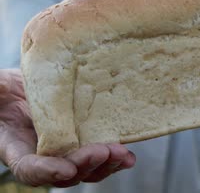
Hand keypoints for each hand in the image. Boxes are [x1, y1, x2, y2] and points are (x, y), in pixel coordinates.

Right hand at [0, 69, 135, 186]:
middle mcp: (43, 155)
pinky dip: (115, 159)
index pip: (29, 169)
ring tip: (122, 155)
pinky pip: (100, 156)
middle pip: (64, 173)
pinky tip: (128, 157)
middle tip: (102, 152)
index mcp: (16, 147)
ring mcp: (66, 150)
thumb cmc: (5, 91)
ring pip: (86, 169)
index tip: (66, 169)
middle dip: (85, 165)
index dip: (47, 172)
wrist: (28, 86)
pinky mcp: (85, 140)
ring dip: (105, 165)